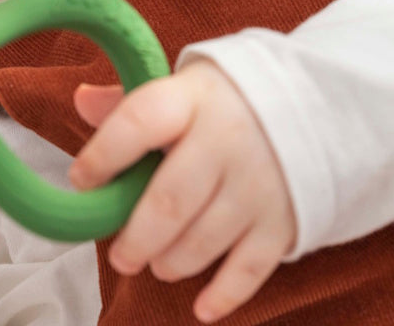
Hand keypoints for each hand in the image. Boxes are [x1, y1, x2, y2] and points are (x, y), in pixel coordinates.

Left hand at [69, 59, 294, 322]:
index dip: (104, 153)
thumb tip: (80, 101)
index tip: (80, 180)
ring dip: (172, 261)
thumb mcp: (182, 89)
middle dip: (137, 235)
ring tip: (155, 263)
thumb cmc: (225, 102)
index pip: (139, 121)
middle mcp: (226, 139)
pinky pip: (251, 269)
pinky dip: (224, 295)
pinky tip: (201, 308)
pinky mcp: (283, 219)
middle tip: (119, 255)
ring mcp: (258, 182)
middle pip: (170, 198)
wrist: (314, 105)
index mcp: (192, 99)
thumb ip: (131, 102)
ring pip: (204, 238)